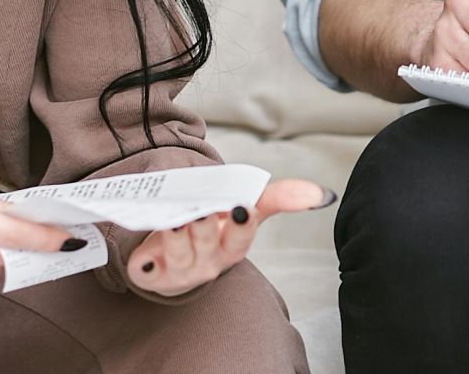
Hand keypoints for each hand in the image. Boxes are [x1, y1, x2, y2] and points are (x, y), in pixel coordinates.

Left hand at [125, 178, 332, 296]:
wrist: (170, 255)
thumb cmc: (211, 230)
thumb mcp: (241, 209)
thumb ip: (277, 198)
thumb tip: (322, 195)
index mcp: (233, 246)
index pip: (242, 237)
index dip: (243, 225)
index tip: (243, 208)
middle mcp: (210, 261)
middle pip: (210, 244)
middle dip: (207, 227)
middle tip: (201, 210)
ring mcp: (181, 269)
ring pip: (181, 251)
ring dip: (177, 236)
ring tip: (175, 220)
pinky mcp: (153, 274)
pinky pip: (148, 266)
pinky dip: (147, 257)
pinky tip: (147, 250)